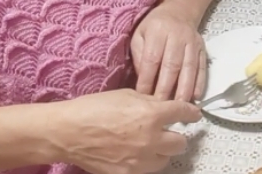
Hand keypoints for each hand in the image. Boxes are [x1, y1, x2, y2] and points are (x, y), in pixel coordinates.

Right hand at [54, 89, 199, 173]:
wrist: (68, 132)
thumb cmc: (93, 108)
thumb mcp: (126, 95)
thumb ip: (149, 102)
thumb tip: (163, 106)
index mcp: (151, 115)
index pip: (184, 113)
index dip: (191, 113)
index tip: (193, 114)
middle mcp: (150, 139)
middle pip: (181, 143)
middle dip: (177, 136)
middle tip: (169, 131)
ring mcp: (140, 160)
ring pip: (166, 159)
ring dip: (162, 151)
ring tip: (151, 144)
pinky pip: (147, 170)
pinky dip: (146, 162)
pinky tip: (136, 154)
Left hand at [131, 4, 206, 101]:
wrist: (179, 11)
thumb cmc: (154, 27)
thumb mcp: (139, 35)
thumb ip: (140, 56)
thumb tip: (144, 80)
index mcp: (158, 31)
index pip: (152, 59)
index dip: (148, 79)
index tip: (143, 97)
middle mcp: (177, 36)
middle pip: (172, 65)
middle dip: (166, 88)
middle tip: (161, 107)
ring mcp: (192, 42)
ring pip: (189, 68)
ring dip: (184, 89)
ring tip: (180, 106)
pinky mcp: (203, 48)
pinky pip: (202, 67)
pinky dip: (200, 82)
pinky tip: (196, 96)